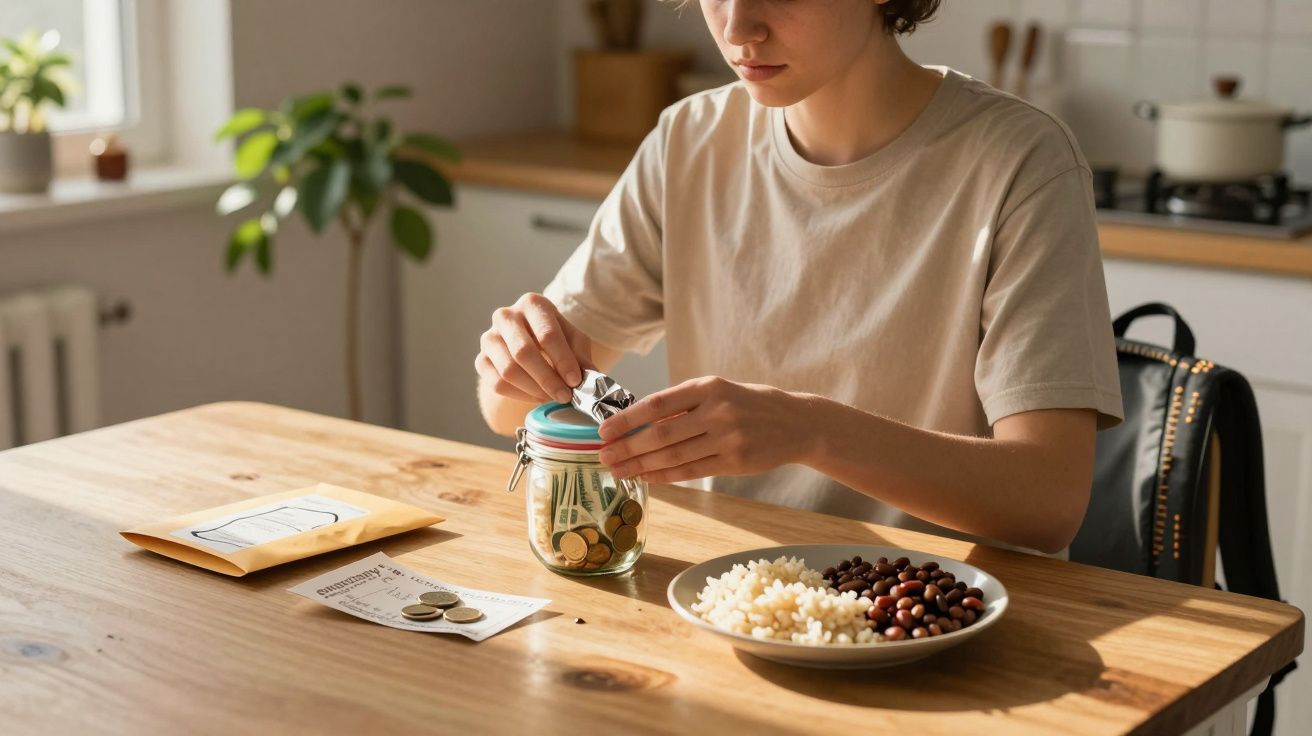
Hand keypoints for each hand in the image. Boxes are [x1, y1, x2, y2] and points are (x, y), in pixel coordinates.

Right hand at [475, 293, 593, 404]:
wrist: (530, 342)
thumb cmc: (556, 338)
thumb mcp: (574, 341)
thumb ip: (582, 358)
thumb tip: (591, 379)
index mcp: (532, 303)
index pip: (547, 334)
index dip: (562, 360)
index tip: (575, 381)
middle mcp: (506, 316)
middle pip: (523, 352)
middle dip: (547, 379)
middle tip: (565, 396)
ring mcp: (489, 337)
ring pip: (509, 370)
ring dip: (534, 390)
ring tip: (553, 397)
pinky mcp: (481, 360)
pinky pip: (498, 384)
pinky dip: (520, 395)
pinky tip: (537, 397)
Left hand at [597, 376, 807, 482]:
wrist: (796, 422)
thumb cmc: (750, 404)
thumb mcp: (720, 391)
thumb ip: (684, 404)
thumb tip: (639, 423)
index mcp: (708, 386)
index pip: (657, 404)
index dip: (627, 419)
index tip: (604, 430)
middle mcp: (717, 410)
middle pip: (661, 434)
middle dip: (628, 446)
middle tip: (604, 456)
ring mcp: (727, 438)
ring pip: (673, 456)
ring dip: (641, 465)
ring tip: (619, 470)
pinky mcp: (735, 462)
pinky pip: (691, 472)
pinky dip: (665, 476)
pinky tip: (647, 477)